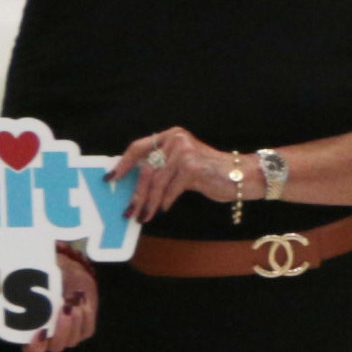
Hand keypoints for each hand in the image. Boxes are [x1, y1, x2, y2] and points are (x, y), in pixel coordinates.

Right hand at [27, 250, 99, 351]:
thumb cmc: (46, 280)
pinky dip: (86, 316)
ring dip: (74, 322)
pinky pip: (86, 331)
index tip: (40, 331)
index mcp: (34, 333)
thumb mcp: (37, 284)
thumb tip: (23, 289)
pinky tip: (82, 301)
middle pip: (56, 347)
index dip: (35, 346)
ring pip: (72, 340)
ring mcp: (69, 336)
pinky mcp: (85, 330)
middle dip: (61, 331)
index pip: (33, 350)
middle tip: (64, 310)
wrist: (70, 274)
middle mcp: (51, 338)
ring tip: (73, 301)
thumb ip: (28, 292)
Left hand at [125, 130, 250, 225]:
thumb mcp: (183, 163)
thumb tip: (135, 183)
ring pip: (157, 182)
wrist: (241, 175)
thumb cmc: (210, 172)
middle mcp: (176, 140)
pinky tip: (164, 209)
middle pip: (146, 169)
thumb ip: (162, 166)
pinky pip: (172, 189)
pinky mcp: (193, 167)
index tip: (110, 179)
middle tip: (129, 211)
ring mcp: (185, 152)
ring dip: (149, 203)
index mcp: (171, 136)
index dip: (123, 164)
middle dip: (136, 194)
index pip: (138, 147)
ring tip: (143, 216)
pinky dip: (166, 201)